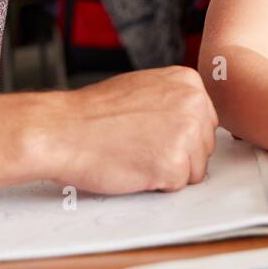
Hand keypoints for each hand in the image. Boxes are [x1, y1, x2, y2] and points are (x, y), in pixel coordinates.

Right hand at [34, 67, 217, 194]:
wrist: (62, 130)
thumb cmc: (93, 113)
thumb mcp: (143, 88)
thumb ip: (173, 100)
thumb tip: (193, 121)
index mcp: (188, 82)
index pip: (206, 122)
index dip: (178, 136)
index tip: (151, 133)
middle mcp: (194, 104)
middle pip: (204, 147)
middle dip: (177, 154)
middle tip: (140, 146)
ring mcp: (187, 134)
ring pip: (195, 169)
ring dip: (168, 170)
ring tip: (135, 154)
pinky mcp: (175, 165)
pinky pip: (177, 186)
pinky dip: (156, 184)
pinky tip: (133, 167)